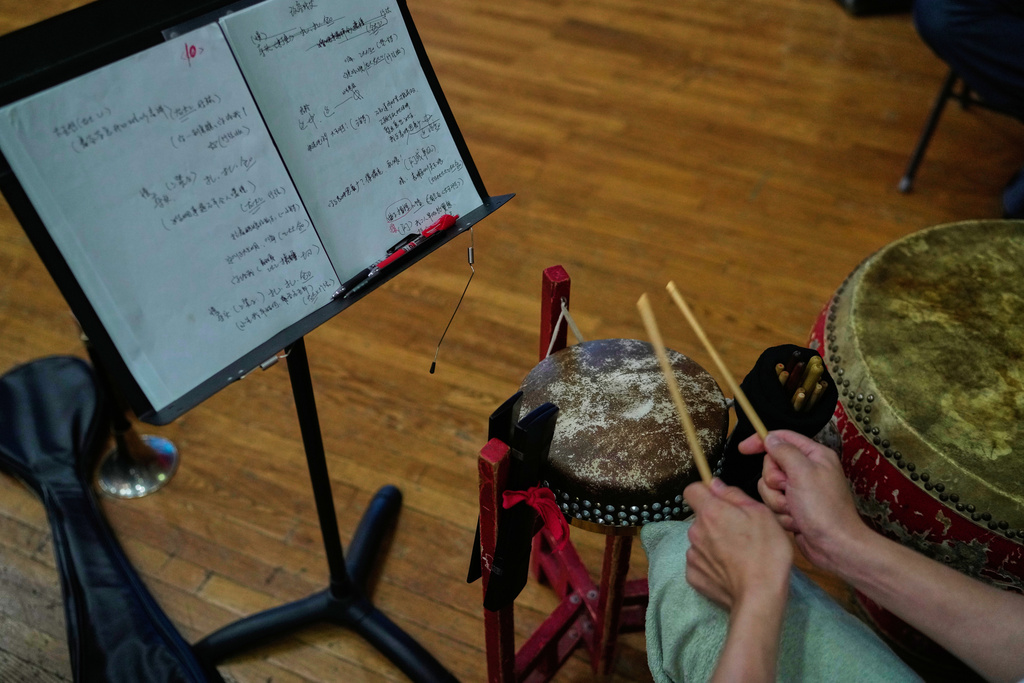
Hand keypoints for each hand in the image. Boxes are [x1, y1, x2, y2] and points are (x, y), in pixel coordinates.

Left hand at [683, 478, 791, 610]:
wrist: (760, 596)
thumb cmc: (766, 551)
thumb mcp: (761, 513)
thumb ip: (733, 495)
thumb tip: (714, 484)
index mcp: (710, 512)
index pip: (692, 490)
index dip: (706, 492)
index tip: (721, 501)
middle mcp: (695, 531)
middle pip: (701, 518)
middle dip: (716, 521)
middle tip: (741, 533)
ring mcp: (692, 555)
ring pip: (701, 540)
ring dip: (714, 543)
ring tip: (738, 555)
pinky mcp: (693, 575)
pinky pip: (700, 561)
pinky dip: (711, 564)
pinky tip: (729, 571)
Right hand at [740, 430, 867, 572]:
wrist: (835, 547)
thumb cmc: (824, 509)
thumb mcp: (803, 473)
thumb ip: (784, 451)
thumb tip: (769, 438)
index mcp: (815, 456)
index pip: (782, 438)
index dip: (761, 441)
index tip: (743, 448)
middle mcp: (807, 470)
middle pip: (771, 465)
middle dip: (774, 482)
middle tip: (787, 490)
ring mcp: (800, 490)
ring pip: (769, 488)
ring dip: (777, 501)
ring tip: (794, 510)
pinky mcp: (794, 508)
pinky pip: (773, 504)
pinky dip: (782, 514)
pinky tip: (796, 521)